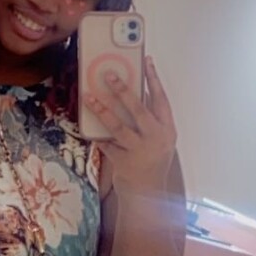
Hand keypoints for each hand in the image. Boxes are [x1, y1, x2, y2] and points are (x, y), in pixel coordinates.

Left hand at [85, 58, 176, 194]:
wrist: (148, 195)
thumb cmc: (151, 161)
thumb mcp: (159, 140)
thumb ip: (149, 120)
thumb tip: (131, 94)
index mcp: (167, 130)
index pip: (161, 99)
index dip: (154, 79)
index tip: (147, 60)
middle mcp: (156, 138)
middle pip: (138, 109)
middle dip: (123, 90)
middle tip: (109, 74)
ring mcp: (140, 151)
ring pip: (118, 126)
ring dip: (102, 110)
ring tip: (89, 96)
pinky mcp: (124, 162)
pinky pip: (107, 144)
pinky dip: (97, 135)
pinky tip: (87, 126)